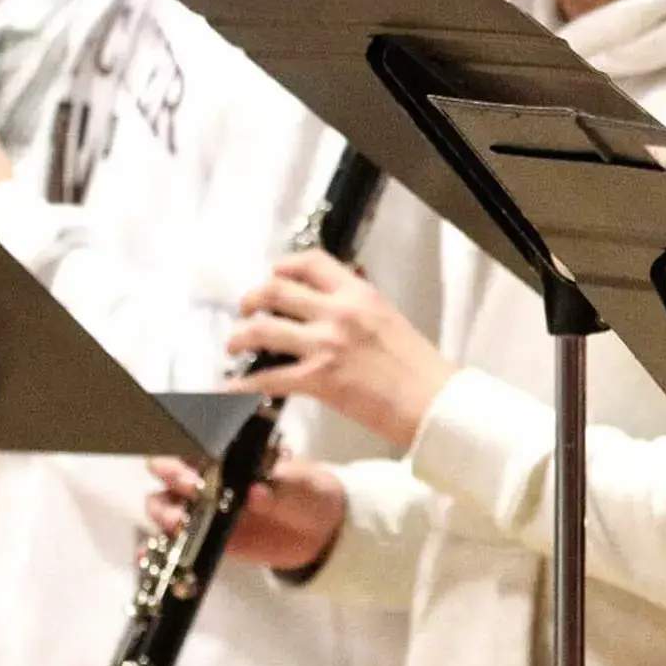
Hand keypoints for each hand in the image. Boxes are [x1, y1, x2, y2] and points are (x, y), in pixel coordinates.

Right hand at [147, 452, 346, 573]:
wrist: (319, 533)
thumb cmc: (307, 494)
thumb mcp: (301, 487)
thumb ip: (279, 489)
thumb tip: (256, 492)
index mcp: (229, 451)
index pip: (194, 435)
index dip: (181, 435)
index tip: (191, 447)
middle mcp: (207, 475)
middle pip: (166, 466)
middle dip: (171, 472)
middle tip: (192, 486)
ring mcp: (201, 507)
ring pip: (162, 502)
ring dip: (163, 510)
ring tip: (180, 522)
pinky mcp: (202, 537)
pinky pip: (171, 541)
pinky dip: (156, 547)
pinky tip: (147, 555)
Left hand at [226, 249, 456, 446]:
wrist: (435, 403)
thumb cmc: (420, 368)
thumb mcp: (389, 321)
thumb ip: (357, 310)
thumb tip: (328, 310)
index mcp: (360, 294)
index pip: (310, 263)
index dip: (282, 266)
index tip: (273, 275)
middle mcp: (340, 312)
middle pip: (276, 290)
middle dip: (252, 300)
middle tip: (246, 311)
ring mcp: (327, 344)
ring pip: (262, 329)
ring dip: (240, 336)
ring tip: (234, 345)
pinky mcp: (319, 379)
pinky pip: (266, 378)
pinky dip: (242, 385)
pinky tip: (230, 390)